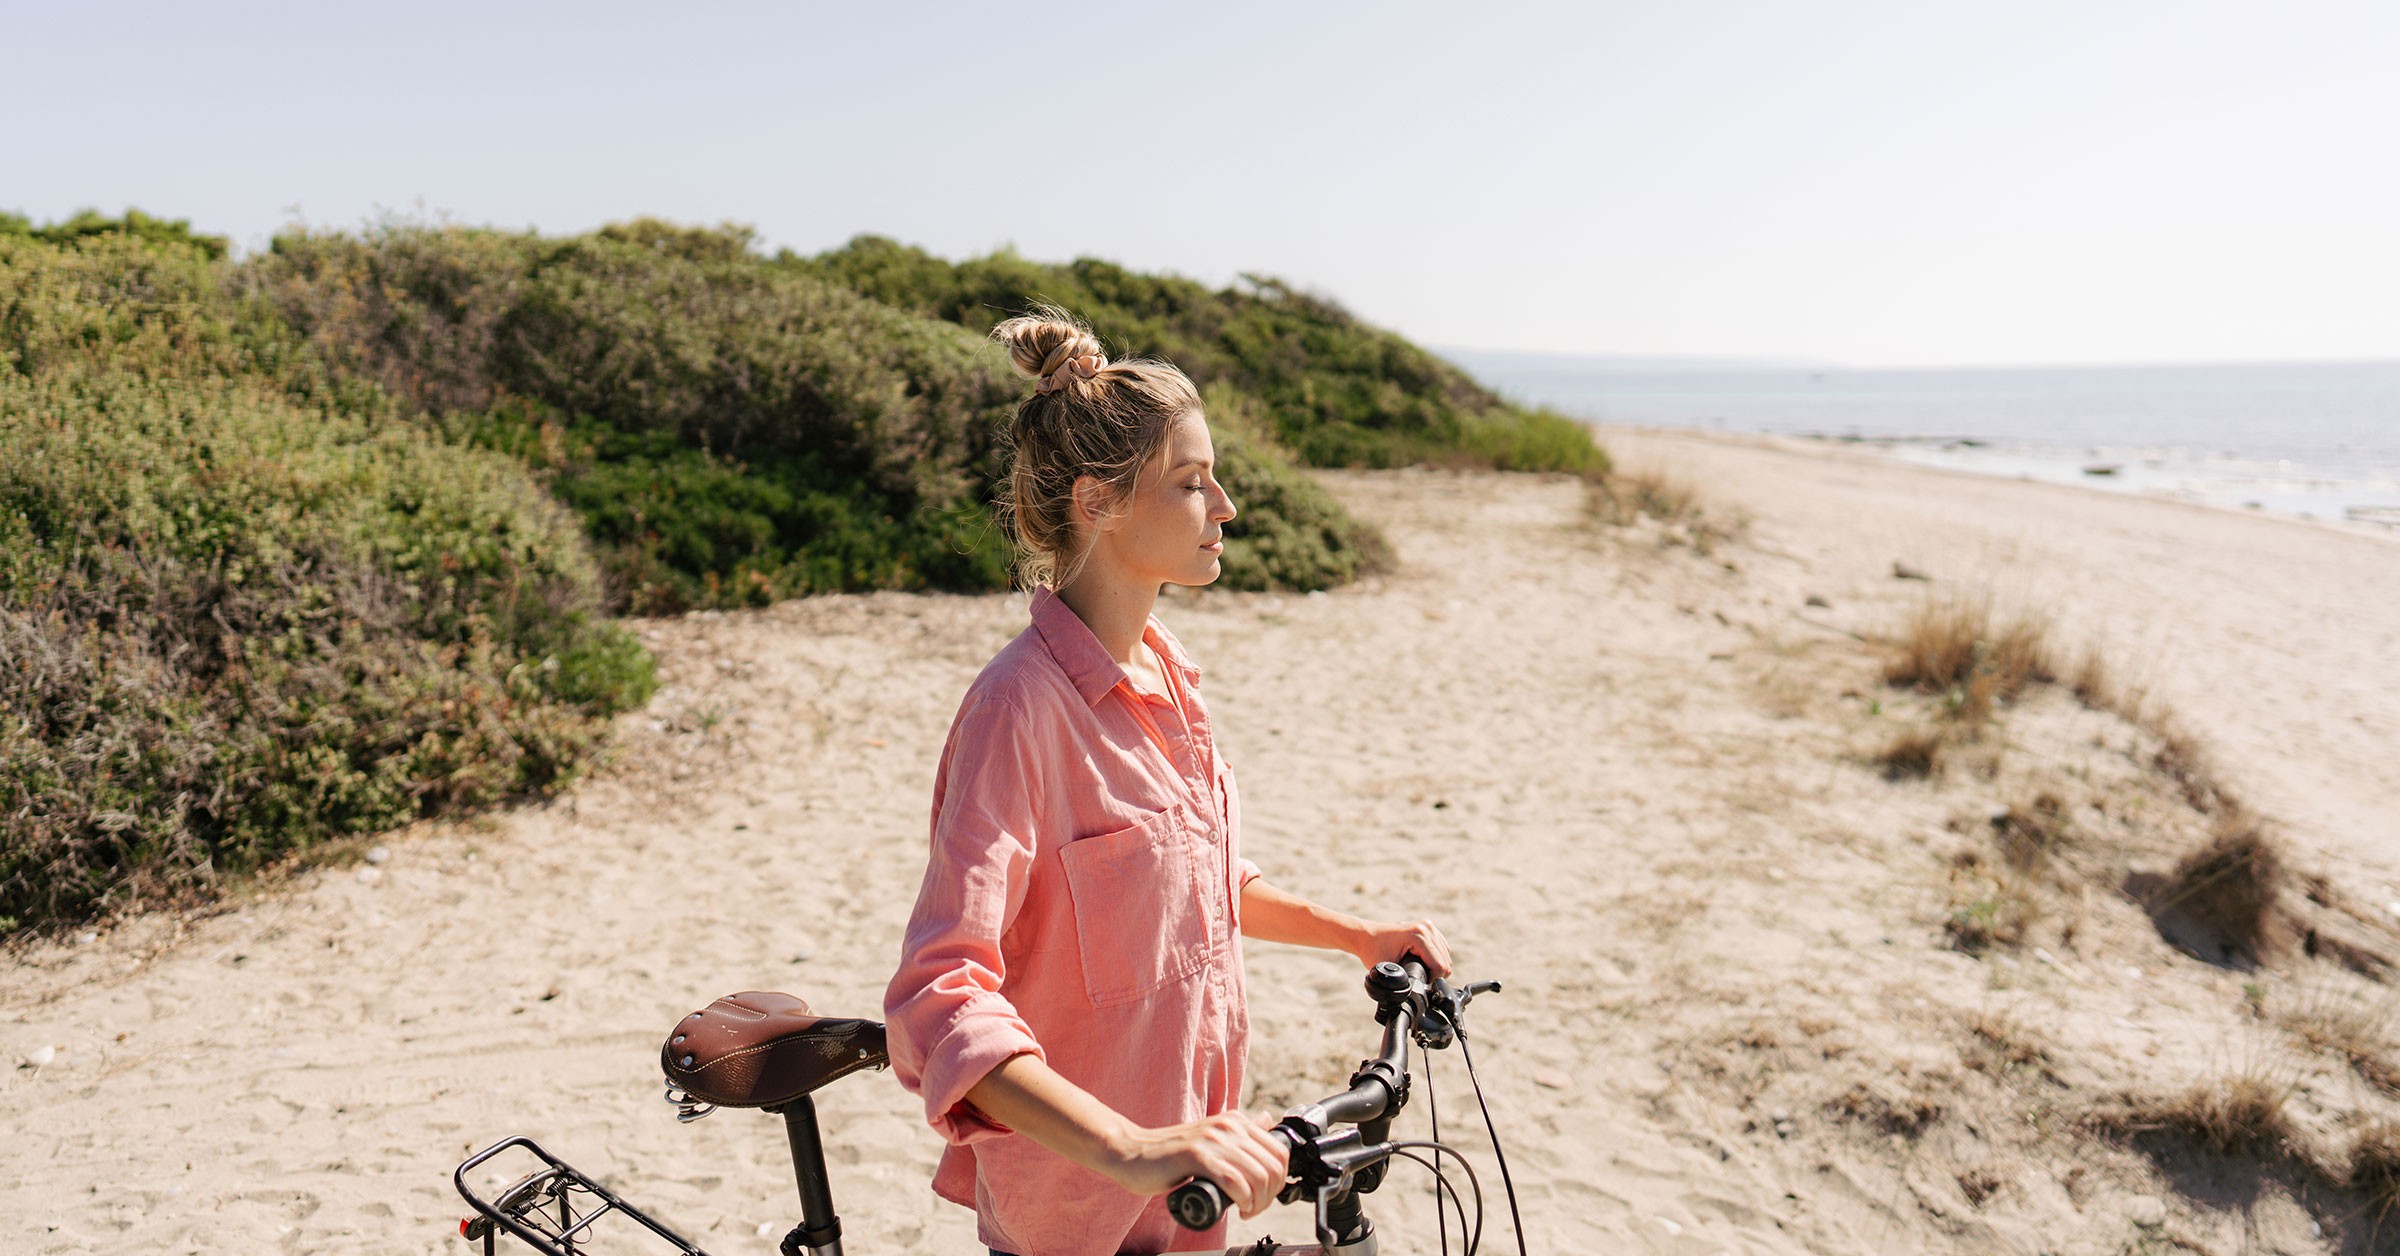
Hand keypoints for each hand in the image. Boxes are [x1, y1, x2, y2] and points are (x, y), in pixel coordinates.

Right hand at [1103, 1109, 1288, 1218]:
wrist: (1132, 1152)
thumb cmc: (1170, 1154)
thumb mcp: (1212, 1138)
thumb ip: (1239, 1132)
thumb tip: (1266, 1121)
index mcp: (1236, 1121)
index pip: (1279, 1151)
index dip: (1279, 1181)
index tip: (1264, 1197)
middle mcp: (1228, 1126)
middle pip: (1273, 1166)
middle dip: (1270, 1196)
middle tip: (1253, 1209)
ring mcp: (1212, 1139)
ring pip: (1257, 1175)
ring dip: (1257, 1202)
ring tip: (1245, 1211)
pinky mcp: (1196, 1155)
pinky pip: (1233, 1180)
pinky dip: (1242, 1199)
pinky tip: (1237, 1208)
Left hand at [1352, 918, 1453, 976]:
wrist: (1365, 935)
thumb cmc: (1372, 951)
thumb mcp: (1385, 969)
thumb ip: (1400, 982)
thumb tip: (1412, 997)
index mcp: (1418, 936)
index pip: (1440, 965)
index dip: (1433, 980)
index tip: (1420, 985)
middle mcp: (1426, 928)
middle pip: (1446, 960)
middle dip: (1435, 974)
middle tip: (1418, 979)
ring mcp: (1428, 926)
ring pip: (1446, 955)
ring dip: (1437, 966)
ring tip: (1420, 972)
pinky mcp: (1428, 927)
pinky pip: (1442, 948)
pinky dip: (1436, 958)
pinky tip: (1424, 963)